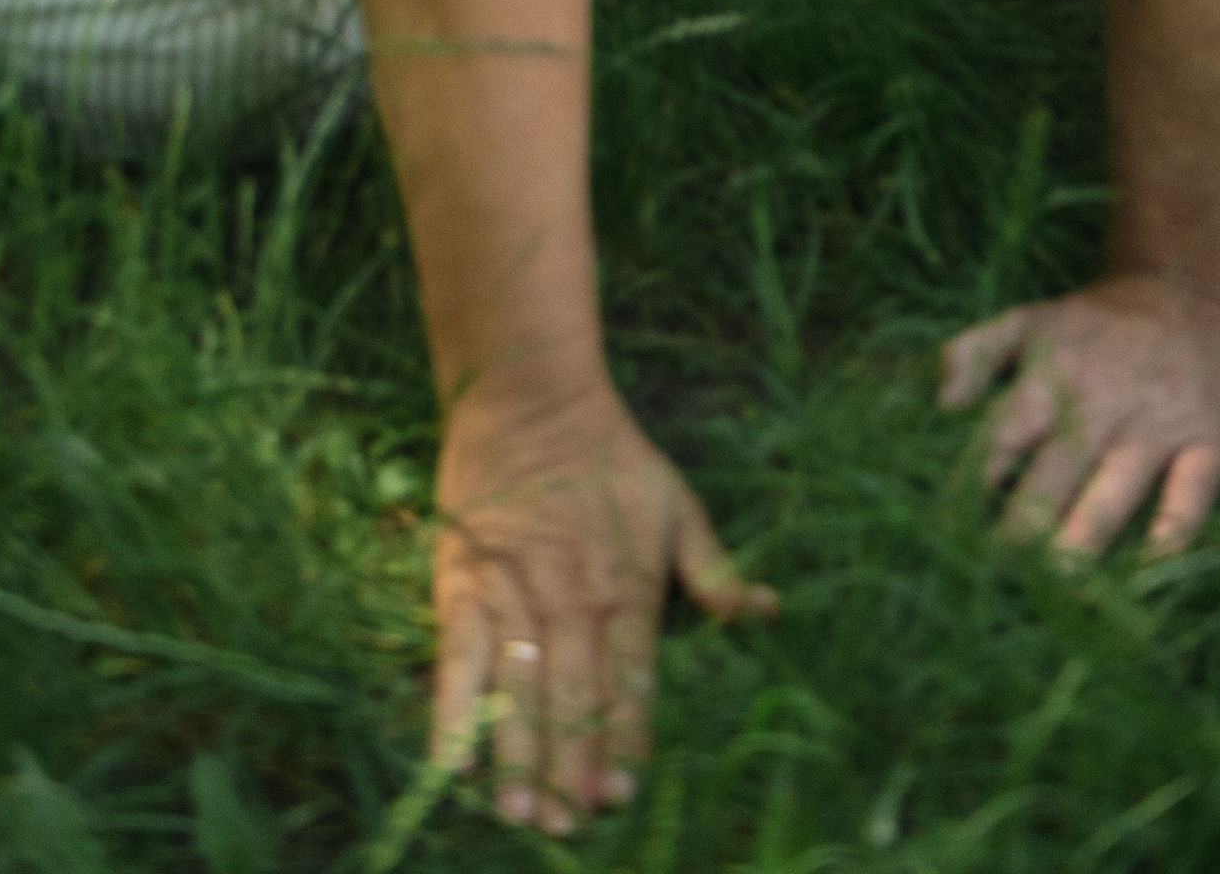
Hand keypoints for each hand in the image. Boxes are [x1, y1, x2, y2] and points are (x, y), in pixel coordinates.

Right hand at [429, 384, 772, 831]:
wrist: (531, 394)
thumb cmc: (611, 455)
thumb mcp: (676, 506)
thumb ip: (715, 570)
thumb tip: (768, 611)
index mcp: (628, 589)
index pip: (628, 679)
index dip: (624, 737)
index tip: (620, 796)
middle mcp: (571, 600)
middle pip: (570, 695)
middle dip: (569, 764)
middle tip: (565, 824)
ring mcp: (513, 592)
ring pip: (516, 686)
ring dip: (515, 751)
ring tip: (518, 811)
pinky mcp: (463, 582)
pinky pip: (457, 656)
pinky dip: (451, 708)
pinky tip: (452, 760)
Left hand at [938, 275, 1219, 556]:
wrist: (1195, 295)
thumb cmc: (1099, 324)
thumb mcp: (1032, 319)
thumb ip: (975, 352)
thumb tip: (937, 402)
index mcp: (1050, 374)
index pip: (1000, 436)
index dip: (969, 484)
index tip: (942, 531)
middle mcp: (1100, 402)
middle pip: (1051, 476)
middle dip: (1019, 527)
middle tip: (992, 572)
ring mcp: (1156, 424)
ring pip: (1112, 493)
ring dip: (1081, 540)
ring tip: (1054, 581)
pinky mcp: (1210, 440)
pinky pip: (1189, 499)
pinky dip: (1169, 537)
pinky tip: (1146, 571)